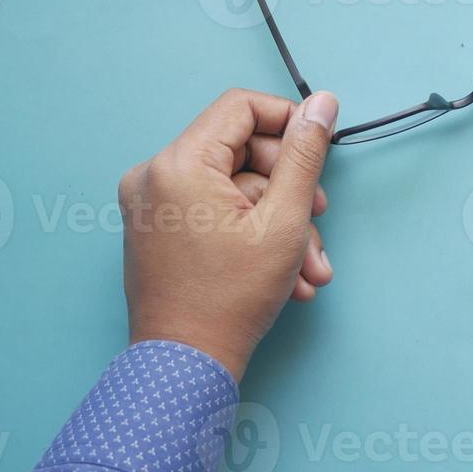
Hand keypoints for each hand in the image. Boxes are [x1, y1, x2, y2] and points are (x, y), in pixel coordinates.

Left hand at [118, 88, 339, 379]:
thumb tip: (322, 104)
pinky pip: (213, 208)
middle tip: (318, 217)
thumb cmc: (230, 300)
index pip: (241, 108)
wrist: (184, 368)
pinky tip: (284, 270)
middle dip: (288, 185)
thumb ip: (304, 155)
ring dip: (277, 218)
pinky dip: (250, 230)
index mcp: (177, 164)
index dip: (287, 121)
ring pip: (233, 185)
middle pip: (240, 148)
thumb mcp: (284, 220)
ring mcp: (150, 203)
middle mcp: (153, 175)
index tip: (316, 148)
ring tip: (308, 265)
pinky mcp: (156, 227)